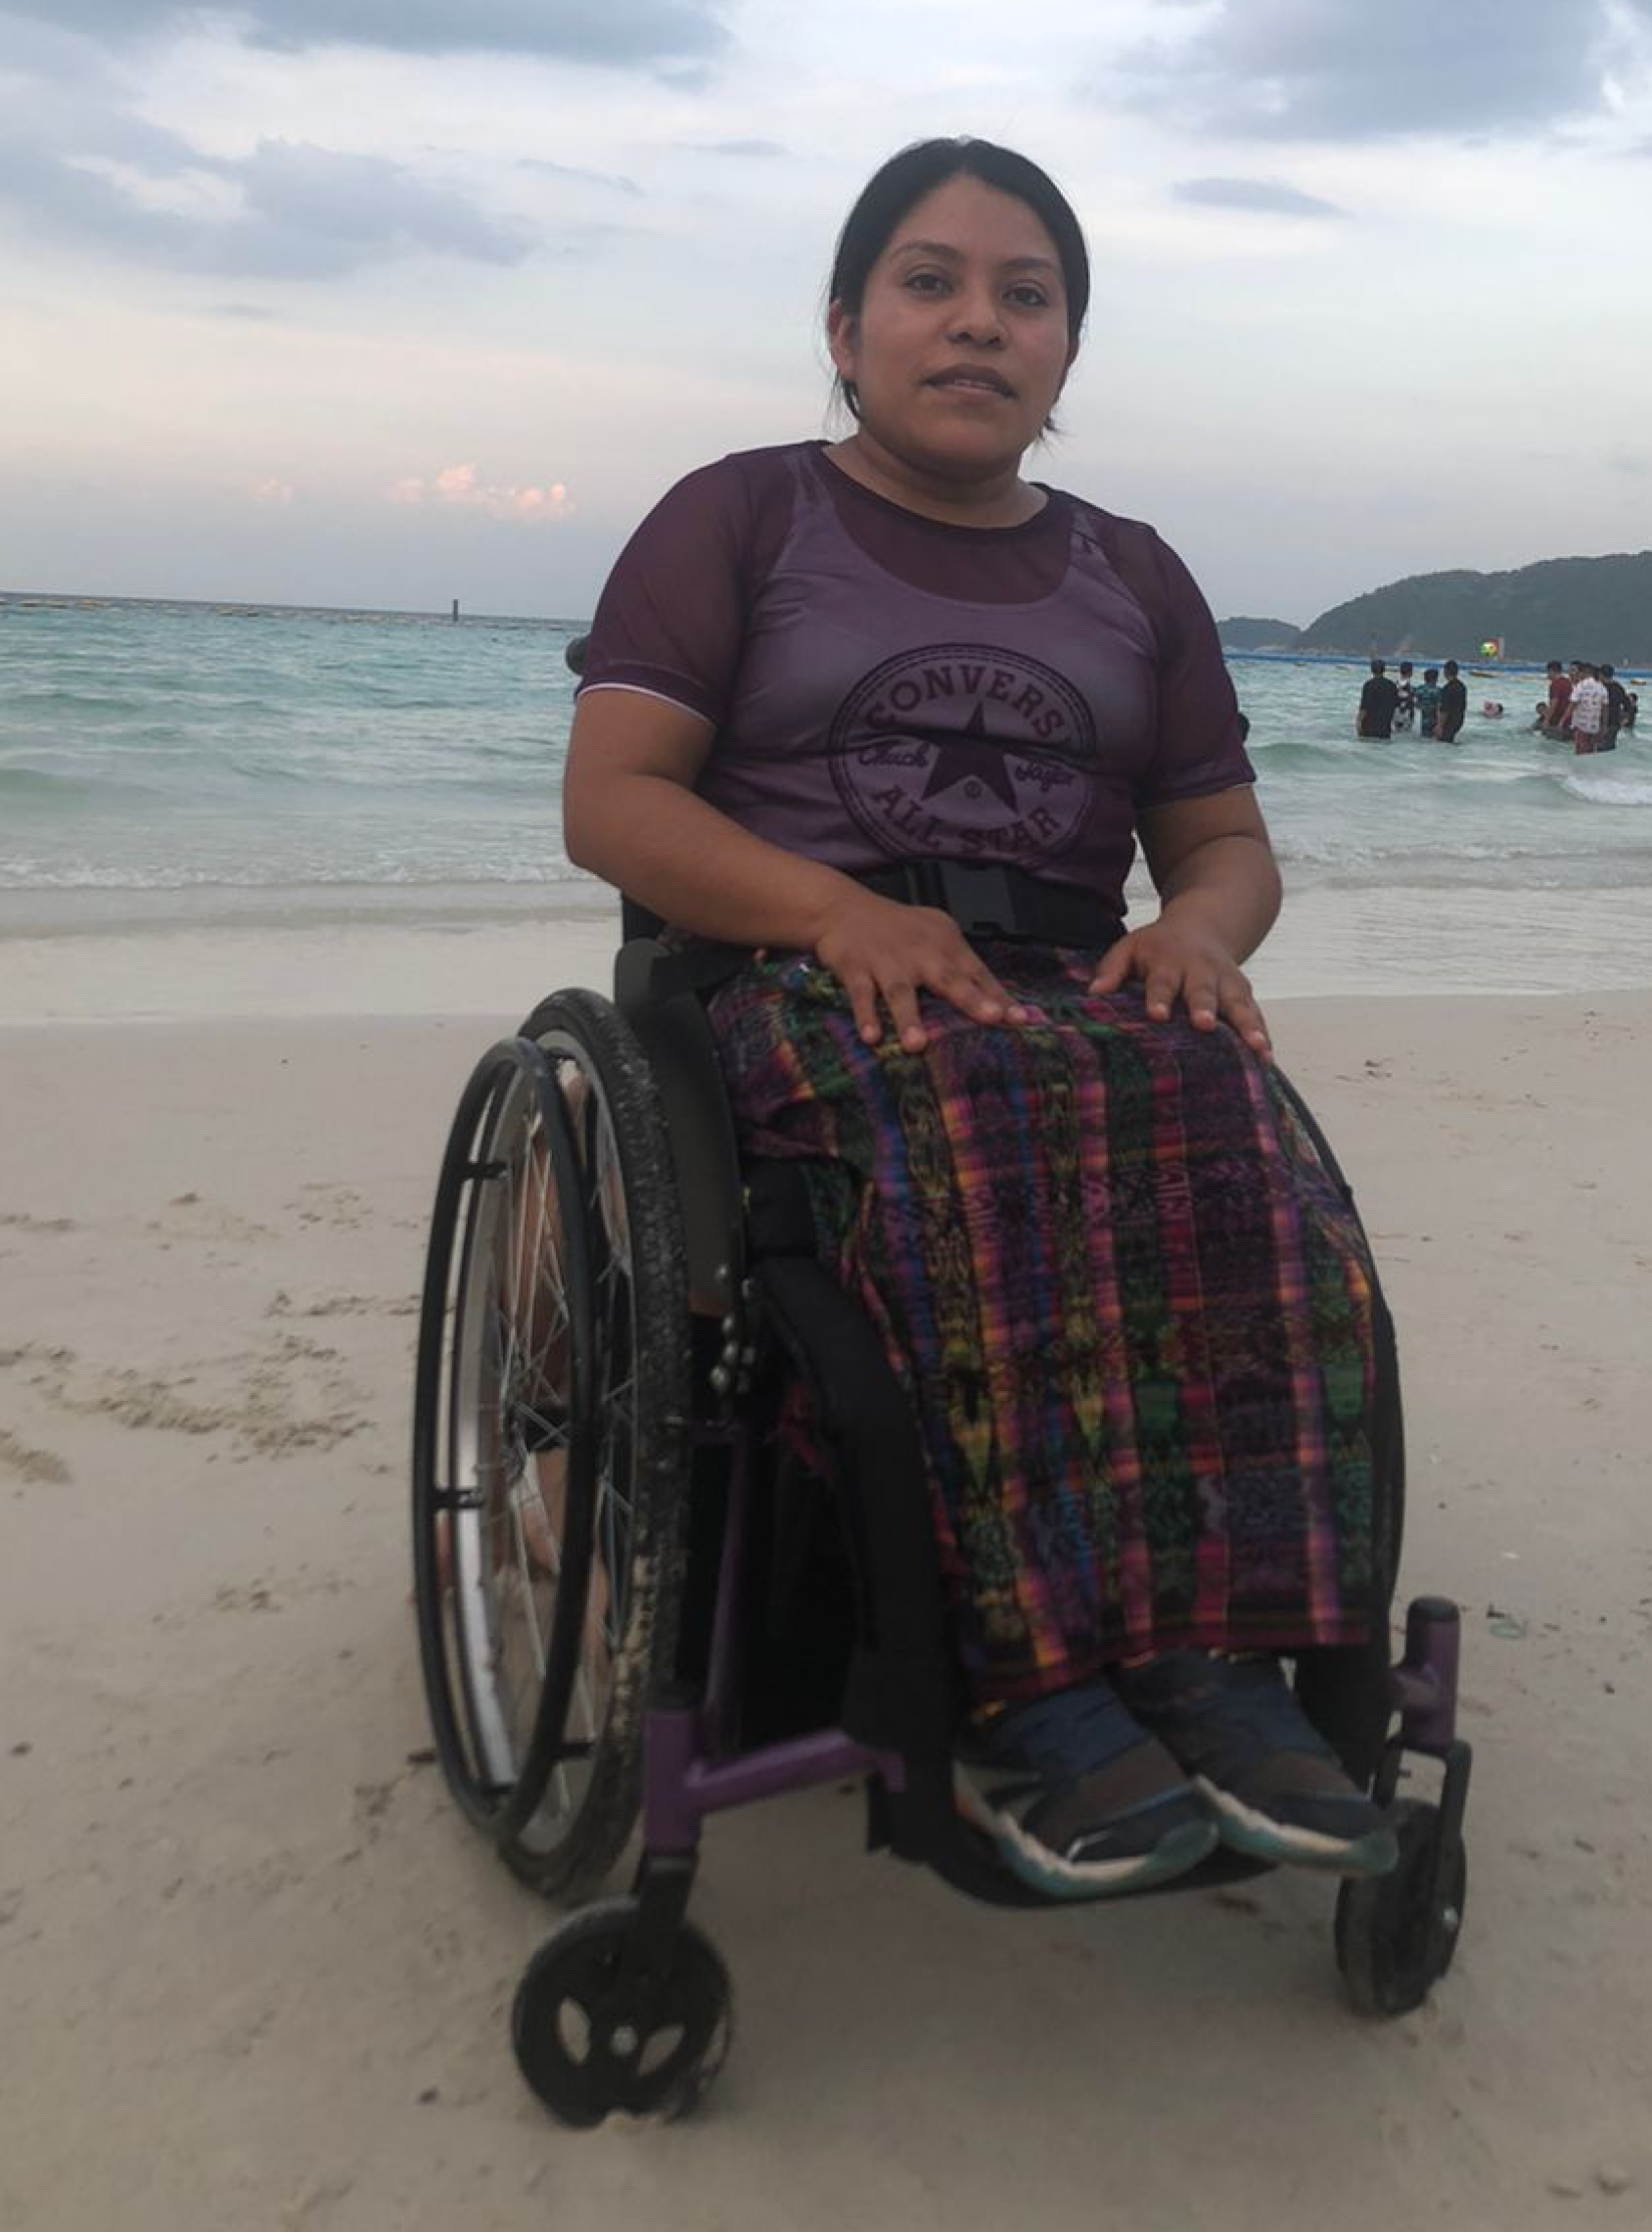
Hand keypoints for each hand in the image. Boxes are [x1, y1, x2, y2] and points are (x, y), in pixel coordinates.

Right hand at [810, 889, 1027, 1052]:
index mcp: (944, 944)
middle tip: (993, 1019)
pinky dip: (866, 1016)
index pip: (978, 974)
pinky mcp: (855, 968)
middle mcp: (919, 952)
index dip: (999, 997)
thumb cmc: (897, 929)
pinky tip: (872, 1038)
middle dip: (971, 999)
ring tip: (918, 1045)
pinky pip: (861, 995)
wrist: (842, 908)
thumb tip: (995, 1004)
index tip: (1022, 1019)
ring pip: (900, 992)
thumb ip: (960, 967)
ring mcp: (886, 961)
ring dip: (909, 1018)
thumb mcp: (934, 936)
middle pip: (947, 978)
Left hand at [1087, 917, 1271, 1058]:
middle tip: (1204, 1024)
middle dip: (1204, 1007)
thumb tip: (1093, 994)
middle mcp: (1201, 971)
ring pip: (1238, 1004)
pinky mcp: (1244, 993)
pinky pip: (1255, 1013)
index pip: (1162, 981)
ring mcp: (1226, 982)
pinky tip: (1267, 1057)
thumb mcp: (1130, 947)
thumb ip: (1111, 969)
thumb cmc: (1158, 946)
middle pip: (1203, 991)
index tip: (1156, 1014)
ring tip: (1255, 1048)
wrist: (1203, 924)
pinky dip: (1262, 1033)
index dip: (1159, 997)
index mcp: (1168, 962)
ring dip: (1247, 1025)